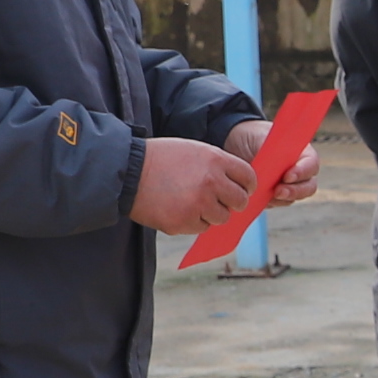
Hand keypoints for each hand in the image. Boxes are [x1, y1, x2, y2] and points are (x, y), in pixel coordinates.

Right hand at [127, 135, 256, 234]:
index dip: (246, 185)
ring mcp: (198, 204)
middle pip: (240, 201)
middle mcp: (211, 183)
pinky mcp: (184, 222)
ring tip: (192, 202)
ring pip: (222, 217)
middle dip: (232, 202)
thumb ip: (218, 167)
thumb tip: (238, 186)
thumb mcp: (194, 151)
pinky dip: (194, 221)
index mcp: (216, 160)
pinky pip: (202, 227)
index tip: (241, 189)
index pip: (248, 178)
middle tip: (219, 200)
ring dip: (212, 213)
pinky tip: (179, 208)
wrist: (128, 171)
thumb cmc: (161, 159)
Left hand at [227, 117, 320, 208]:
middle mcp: (300, 170)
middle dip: (295, 191)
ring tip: (266, 195)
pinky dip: (270, 203)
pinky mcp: (274, 196)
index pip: (311, 165)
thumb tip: (275, 170)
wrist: (236, 142)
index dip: (302, 172)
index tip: (287, 176)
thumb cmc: (253, 136)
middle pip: (309, 187)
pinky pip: (277, 204)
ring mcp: (288, 185)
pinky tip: (258, 198)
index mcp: (303, 152)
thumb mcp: (262, 138)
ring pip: (293, 198)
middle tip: (278, 192)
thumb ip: (273, 153)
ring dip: (282, 199)